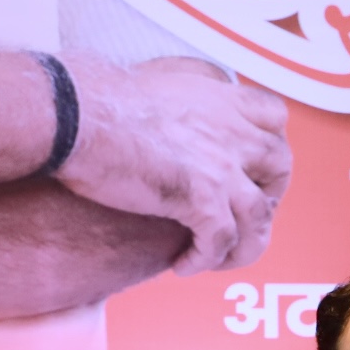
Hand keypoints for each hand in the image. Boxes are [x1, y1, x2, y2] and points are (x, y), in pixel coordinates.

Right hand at [56, 56, 291, 273]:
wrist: (69, 114)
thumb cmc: (91, 98)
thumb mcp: (152, 84)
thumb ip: (181, 101)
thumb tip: (174, 118)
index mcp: (218, 98)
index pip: (273, 117)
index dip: (269, 143)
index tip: (255, 165)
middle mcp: (229, 130)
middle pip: (280, 166)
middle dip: (270, 195)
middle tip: (242, 215)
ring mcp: (221, 165)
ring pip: (259, 216)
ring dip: (244, 243)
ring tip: (218, 257)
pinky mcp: (201, 198)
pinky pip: (222, 241)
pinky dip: (206, 259)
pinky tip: (184, 265)